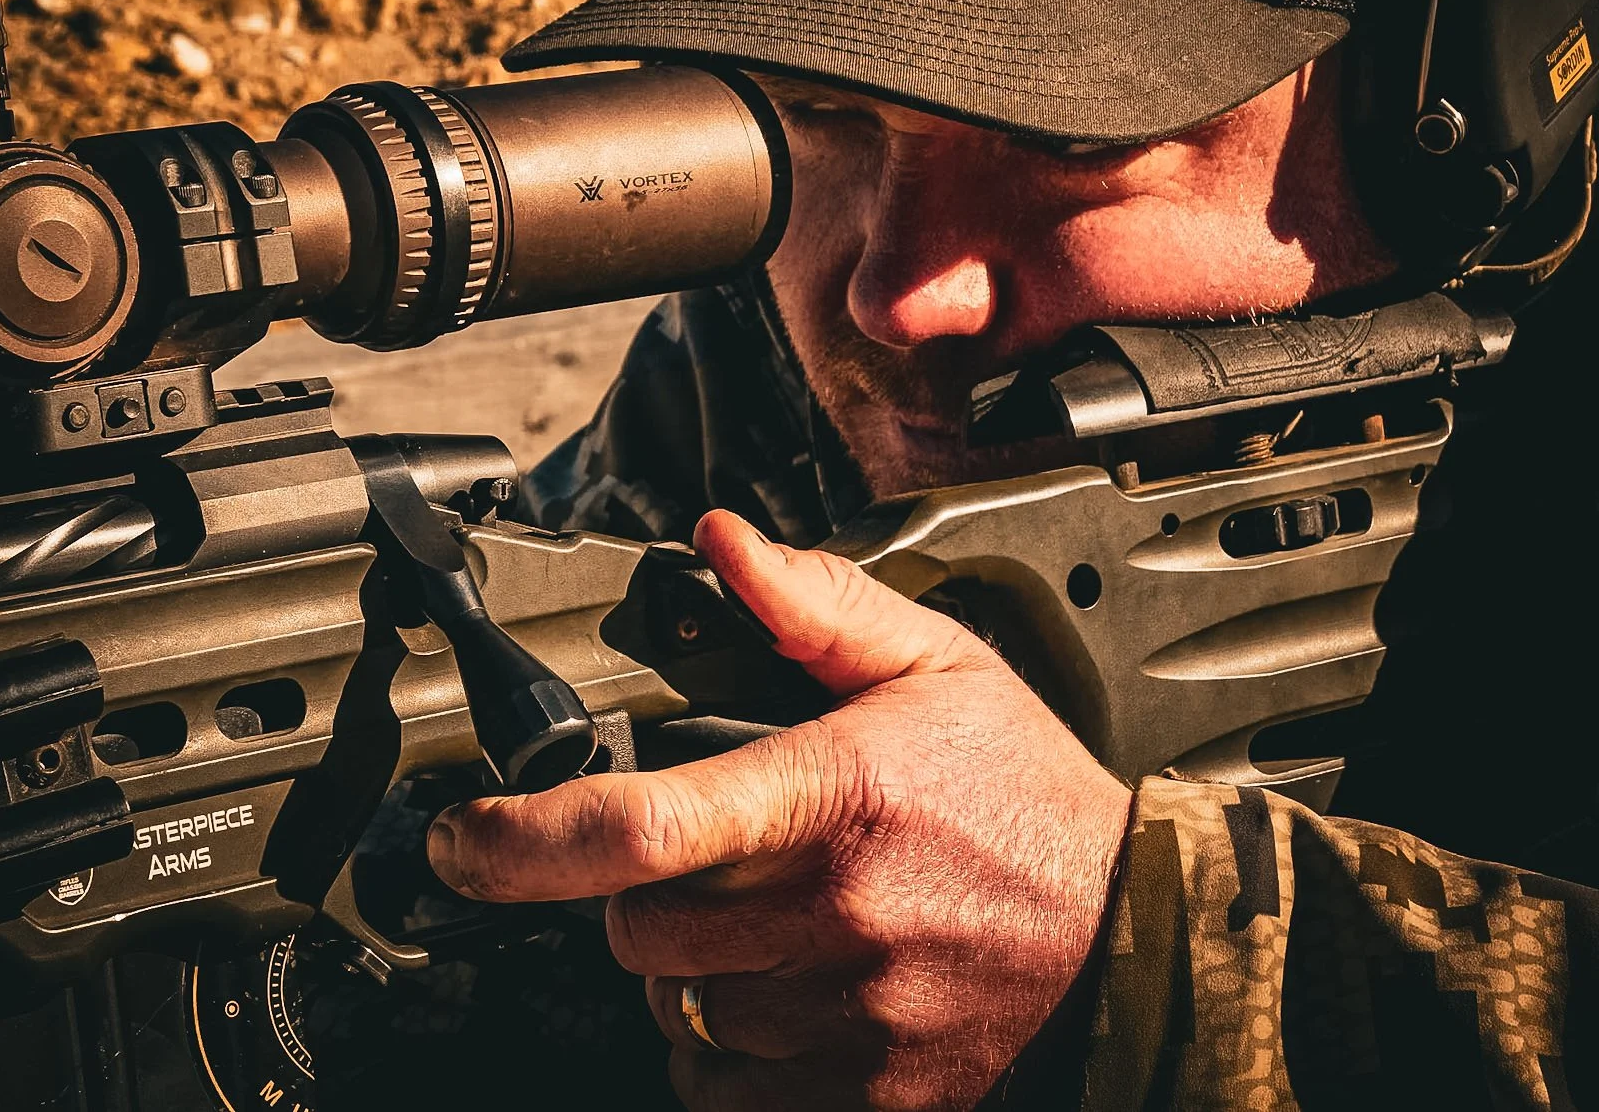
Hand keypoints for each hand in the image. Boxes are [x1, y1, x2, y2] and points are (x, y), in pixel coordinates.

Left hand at [427, 510, 1134, 1110]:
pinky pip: (730, 1096)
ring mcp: (854, 1020)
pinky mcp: (873, 1098)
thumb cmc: (1026, 795)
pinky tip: (789, 1006)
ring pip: (681, 1016)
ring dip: (697, 979)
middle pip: (640, 931)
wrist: (1134, 935)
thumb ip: (813, 605)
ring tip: (781, 934)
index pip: (641, 827)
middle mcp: (835, 915)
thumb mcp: (935, 666)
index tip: (464, 840)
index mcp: (836, 795)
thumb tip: (720, 542)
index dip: (521, 841)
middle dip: (648, 900)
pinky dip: (731, 1061)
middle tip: (719, 869)